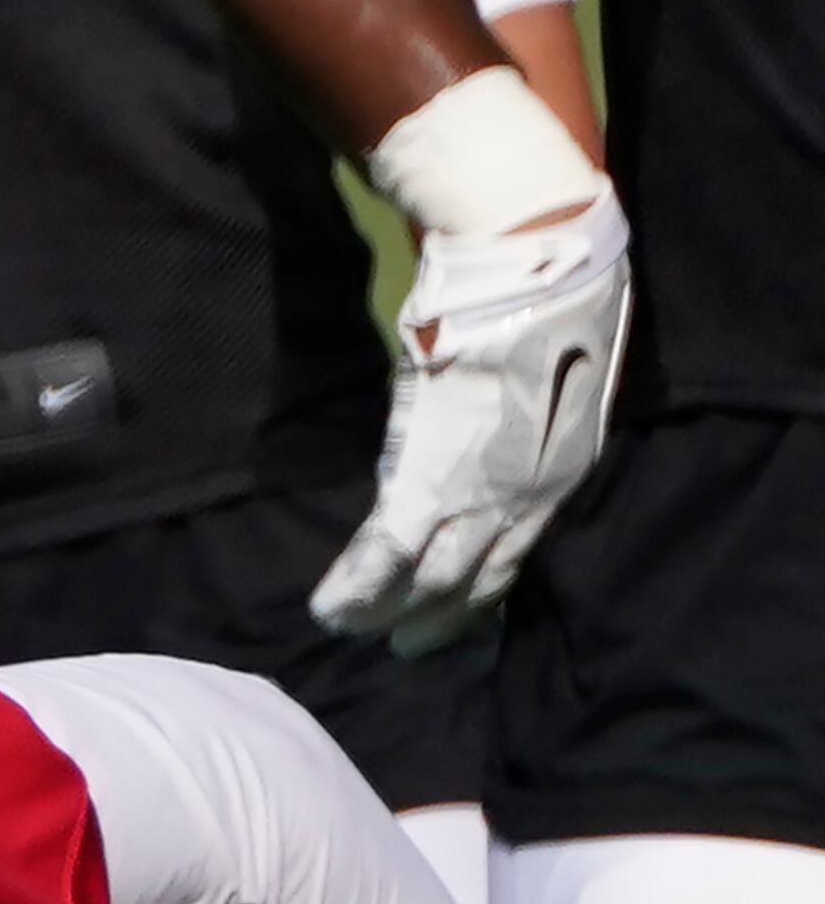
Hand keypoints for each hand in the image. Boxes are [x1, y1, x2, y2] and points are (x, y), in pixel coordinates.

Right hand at [311, 189, 631, 656]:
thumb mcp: (572, 367)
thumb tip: (518, 423)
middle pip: (473, 585)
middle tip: (401, 645)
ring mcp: (476, 494)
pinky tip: (330, 607)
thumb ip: (543, 412)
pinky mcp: (426, 477)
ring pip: (427, 581)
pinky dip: (355, 587)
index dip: (480, 595)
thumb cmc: (558, 288)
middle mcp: (525, 500)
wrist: (533, 257)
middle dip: (434, 623)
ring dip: (384, 613)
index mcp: (564, 472)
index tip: (452, 616)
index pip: (517, 557)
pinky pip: (384, 554)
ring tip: (352, 627)